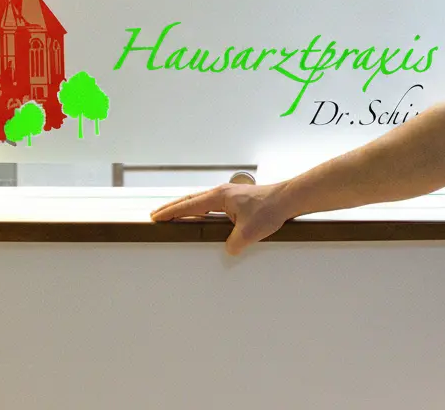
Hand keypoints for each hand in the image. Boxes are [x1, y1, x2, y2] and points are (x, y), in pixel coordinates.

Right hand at [150, 182, 289, 255]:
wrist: (288, 199)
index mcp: (219, 197)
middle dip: (173, 207)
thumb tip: (227, 250)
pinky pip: (212, 204)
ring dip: (187, 207)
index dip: (171, 212)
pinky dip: (201, 209)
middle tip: (157, 214)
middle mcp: (222, 192)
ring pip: (201, 201)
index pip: (189, 205)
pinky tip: (201, 216)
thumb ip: (233, 244)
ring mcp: (230, 194)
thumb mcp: (248, 233)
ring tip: (174, 215)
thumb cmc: (269, 210)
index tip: (156, 217)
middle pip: (191, 200)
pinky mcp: (237, 199)